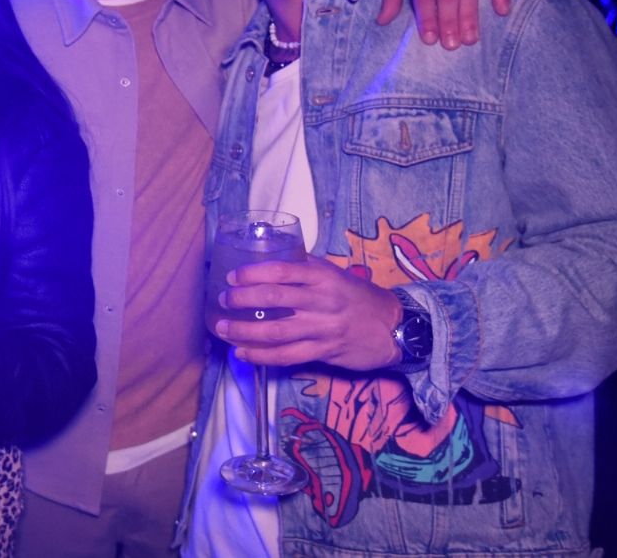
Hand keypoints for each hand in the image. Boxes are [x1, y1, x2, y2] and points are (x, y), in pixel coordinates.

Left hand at [214, 258, 402, 371]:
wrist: (394, 327)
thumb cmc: (359, 297)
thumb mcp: (335, 274)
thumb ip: (305, 268)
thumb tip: (271, 260)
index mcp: (323, 277)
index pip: (281, 271)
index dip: (252, 274)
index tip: (232, 277)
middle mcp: (322, 301)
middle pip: (274, 300)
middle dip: (242, 300)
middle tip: (222, 300)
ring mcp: (323, 328)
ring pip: (276, 331)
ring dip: (244, 331)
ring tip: (223, 329)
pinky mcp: (325, 352)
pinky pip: (287, 355)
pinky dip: (261, 356)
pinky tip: (242, 353)